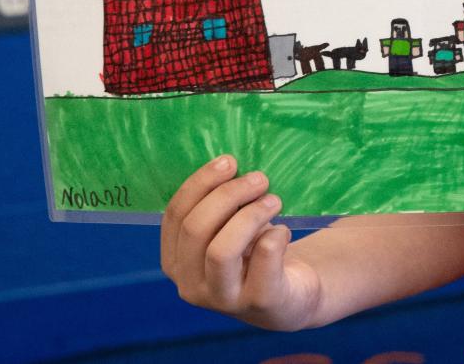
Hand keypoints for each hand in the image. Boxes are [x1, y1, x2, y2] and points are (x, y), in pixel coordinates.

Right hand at [160, 155, 321, 329]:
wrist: (289, 295)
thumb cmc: (253, 250)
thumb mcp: (230, 226)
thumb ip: (221, 203)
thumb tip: (229, 163)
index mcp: (175, 260)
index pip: (175, 216)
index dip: (200, 183)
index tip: (229, 161)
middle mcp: (190, 285)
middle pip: (196, 228)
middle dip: (228, 194)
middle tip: (260, 178)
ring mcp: (222, 300)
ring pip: (221, 250)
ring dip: (250, 215)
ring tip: (274, 200)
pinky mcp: (259, 302)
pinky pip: (263, 259)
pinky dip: (275, 235)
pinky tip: (283, 231)